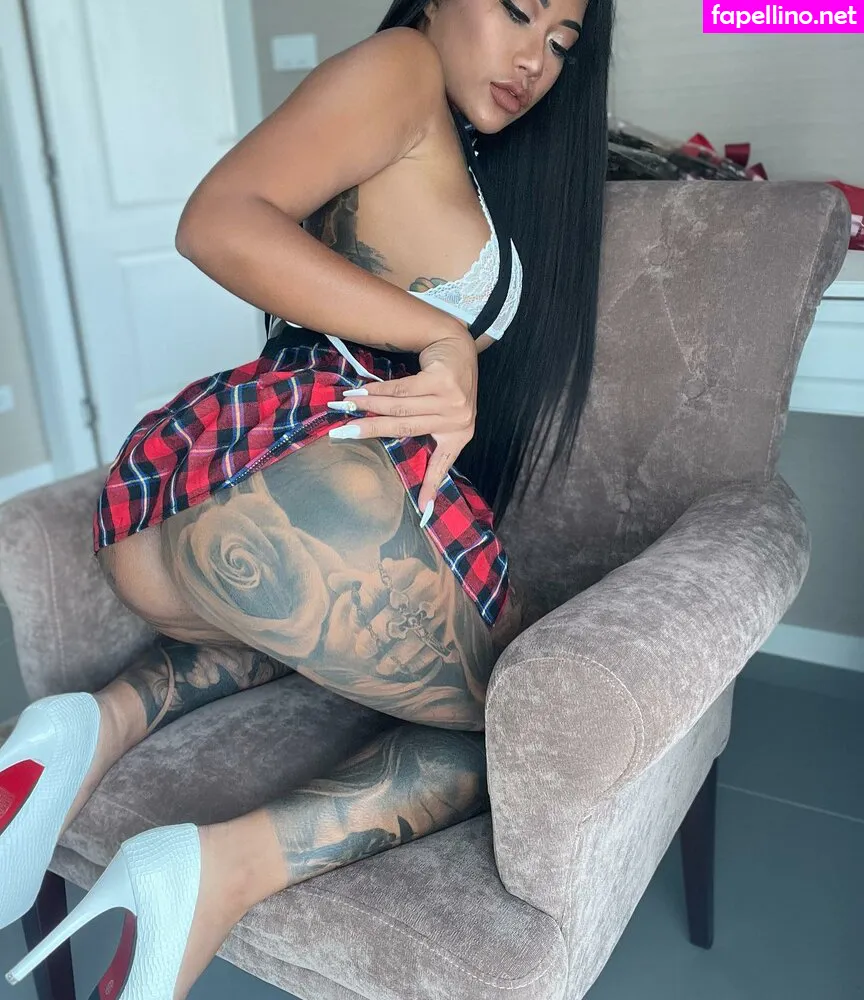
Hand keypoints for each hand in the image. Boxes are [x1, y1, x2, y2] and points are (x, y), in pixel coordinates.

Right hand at [327, 332, 477, 521]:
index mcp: (459, 436)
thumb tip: (393, 444)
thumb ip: (427, 429)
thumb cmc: (447, 384)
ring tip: (344, 405)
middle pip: (404, 428)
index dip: (430, 487)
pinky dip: (377, 390)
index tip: (422, 511)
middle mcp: (457, 420)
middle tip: (340, 434)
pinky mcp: (442, 380)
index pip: (442, 464)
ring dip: (367, 406)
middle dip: (369, 430)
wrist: (459, 348)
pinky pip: (401, 388)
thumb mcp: (444, 413)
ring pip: (399, 407)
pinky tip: (359, 390)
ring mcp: (451, 400)